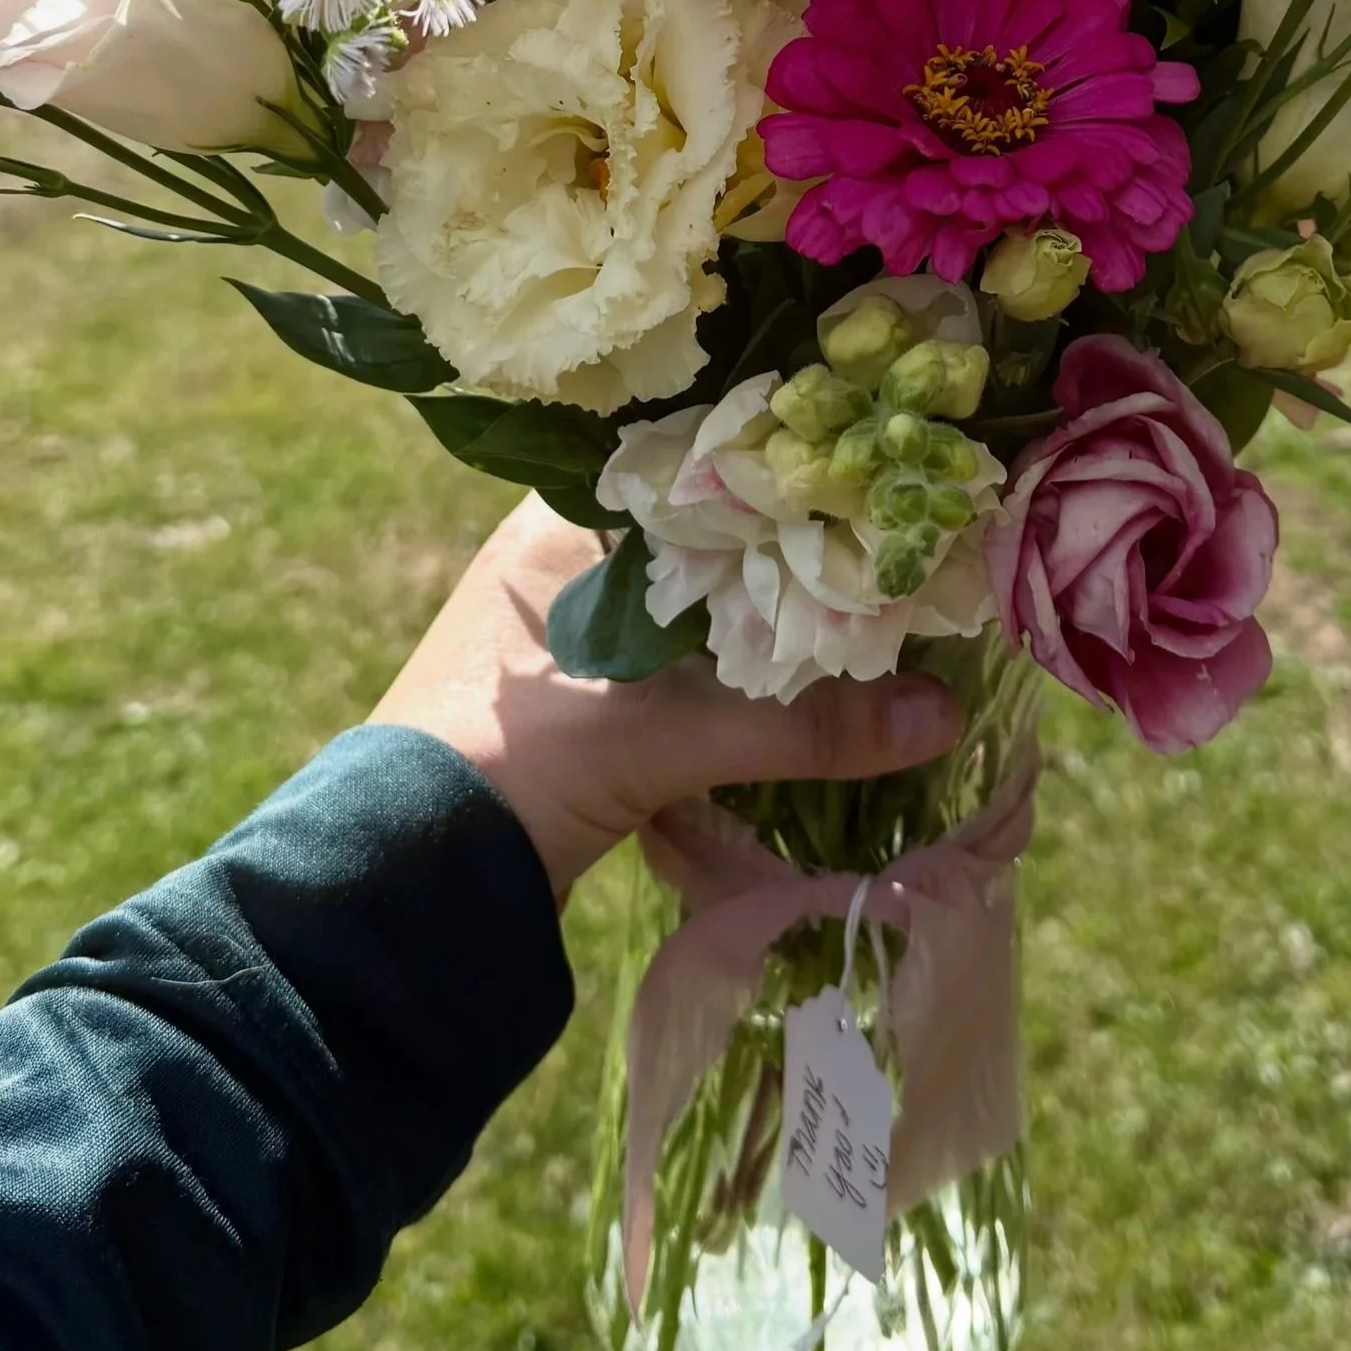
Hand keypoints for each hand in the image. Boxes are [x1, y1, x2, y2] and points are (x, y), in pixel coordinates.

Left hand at [369, 493, 963, 899]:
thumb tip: (947, 714)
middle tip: (893, 549)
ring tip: (870, 612)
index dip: (782, 469)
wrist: (403, 888)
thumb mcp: (667, 737)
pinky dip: (739, 676)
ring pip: (698, 606)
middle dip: (792, 554)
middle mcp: (561, 559)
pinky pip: (682, 666)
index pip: (691, 462)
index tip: (869, 478)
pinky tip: (806, 682)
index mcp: (559, 523)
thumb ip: (807, 725)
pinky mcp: (583, 704)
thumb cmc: (514, 767)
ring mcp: (571, 634)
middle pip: (706, 538)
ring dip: (769, 621)